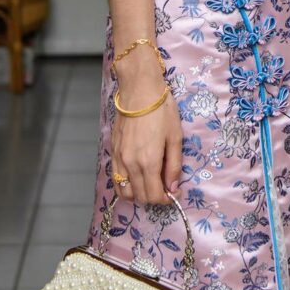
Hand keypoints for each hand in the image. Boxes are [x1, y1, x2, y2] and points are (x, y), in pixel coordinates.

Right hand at [111, 46, 182, 203]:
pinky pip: (116, 179)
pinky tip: (137, 175)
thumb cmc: (162, 111)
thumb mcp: (175, 137)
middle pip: (140, 196)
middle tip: (165, 187)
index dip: (166, 199)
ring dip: (138, 194)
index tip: (174, 193)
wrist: (139, 91)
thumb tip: (173, 189)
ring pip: (125, 191)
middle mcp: (131, 165)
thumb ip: (174, 166)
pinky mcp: (113, 152)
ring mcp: (119, 159)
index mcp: (149, 162)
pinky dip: (126, 185)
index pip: (154, 195)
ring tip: (151, 183)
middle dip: (154, 197)